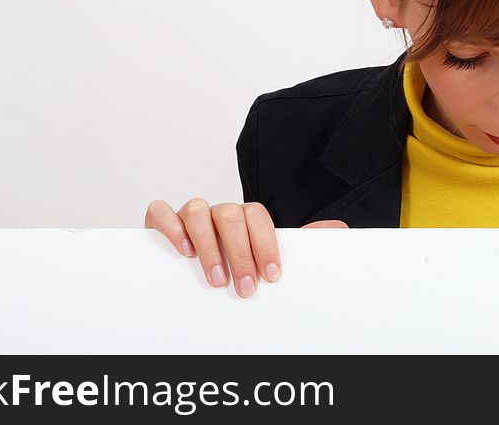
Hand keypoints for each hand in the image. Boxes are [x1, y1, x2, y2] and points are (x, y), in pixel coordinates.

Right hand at [144, 198, 346, 297]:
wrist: (195, 273)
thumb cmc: (238, 266)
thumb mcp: (270, 258)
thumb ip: (305, 243)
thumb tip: (338, 229)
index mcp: (246, 218)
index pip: (257, 216)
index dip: (265, 244)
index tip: (271, 276)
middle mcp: (219, 213)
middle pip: (230, 215)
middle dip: (240, 254)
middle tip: (244, 288)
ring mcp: (190, 216)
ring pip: (198, 210)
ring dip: (209, 246)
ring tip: (215, 278)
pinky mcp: (163, 223)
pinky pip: (160, 211)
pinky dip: (170, 226)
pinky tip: (183, 250)